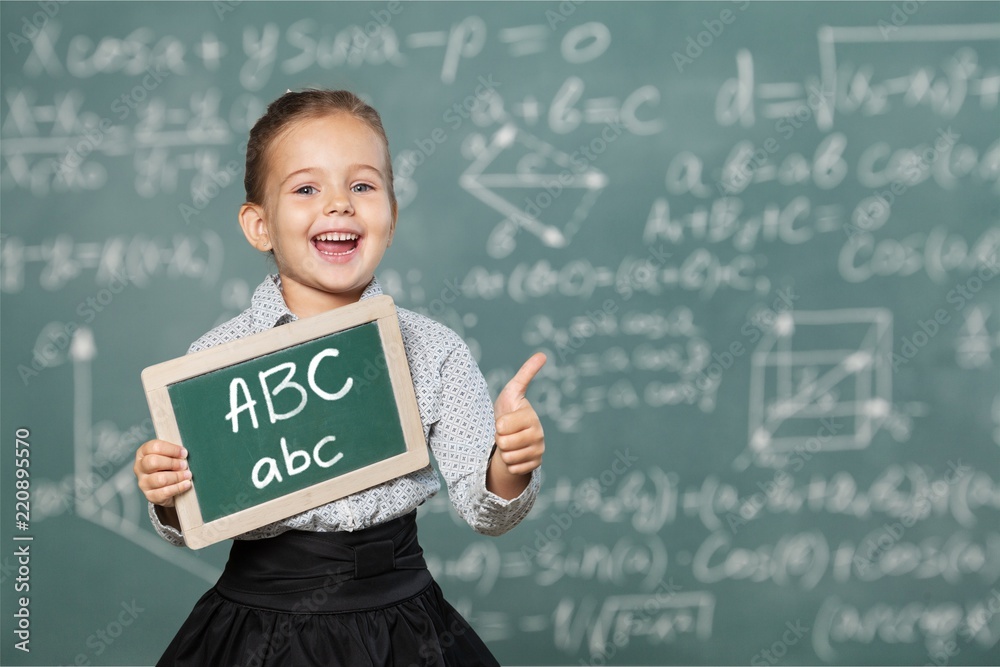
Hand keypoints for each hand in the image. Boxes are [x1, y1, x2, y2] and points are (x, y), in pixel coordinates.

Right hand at [134, 439, 191, 507]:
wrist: (165, 488)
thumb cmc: (168, 467)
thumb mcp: (169, 456)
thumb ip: (174, 453)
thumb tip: (184, 454)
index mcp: (143, 453)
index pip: (154, 447)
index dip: (171, 449)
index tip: (184, 453)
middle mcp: (140, 467)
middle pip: (153, 462)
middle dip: (173, 463)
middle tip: (184, 465)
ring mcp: (143, 482)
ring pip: (159, 479)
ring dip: (177, 476)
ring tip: (187, 475)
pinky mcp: (150, 495)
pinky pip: (164, 492)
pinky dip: (178, 488)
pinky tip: (186, 484)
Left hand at [492, 352, 546, 480]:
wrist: (511, 436)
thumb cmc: (510, 410)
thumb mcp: (513, 391)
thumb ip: (526, 373)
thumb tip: (542, 354)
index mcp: (532, 417)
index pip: (502, 426)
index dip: (498, 425)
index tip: (505, 420)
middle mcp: (539, 435)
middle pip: (504, 443)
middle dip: (499, 439)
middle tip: (506, 433)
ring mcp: (539, 451)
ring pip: (508, 458)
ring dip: (504, 452)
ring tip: (510, 443)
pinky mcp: (535, 465)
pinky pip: (513, 469)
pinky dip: (509, 464)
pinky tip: (515, 455)